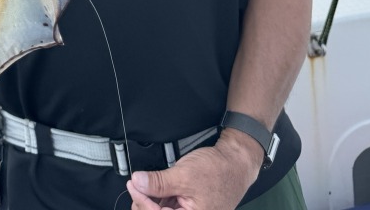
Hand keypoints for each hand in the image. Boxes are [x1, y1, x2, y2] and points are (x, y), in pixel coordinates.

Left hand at [126, 134, 260, 209]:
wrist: (236, 162)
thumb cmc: (219, 171)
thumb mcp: (184, 174)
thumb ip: (159, 182)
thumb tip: (138, 182)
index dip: (142, 201)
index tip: (133, 185)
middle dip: (144, 202)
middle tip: (135, 186)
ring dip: (150, 200)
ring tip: (142, 185)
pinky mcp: (190, 206)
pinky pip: (171, 206)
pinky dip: (160, 197)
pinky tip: (153, 187)